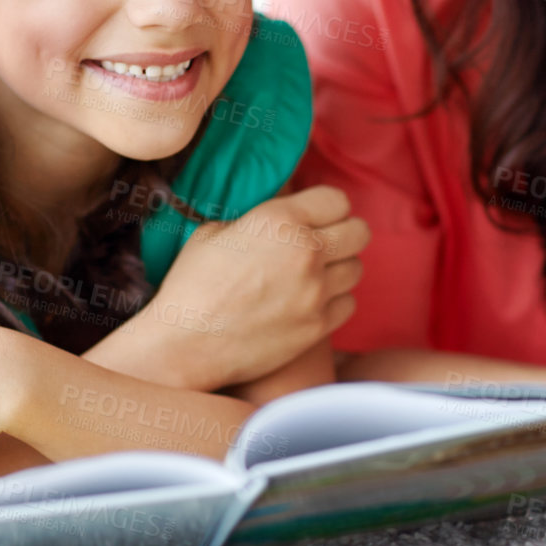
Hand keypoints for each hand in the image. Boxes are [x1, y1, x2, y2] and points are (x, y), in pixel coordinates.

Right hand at [142, 185, 368, 389]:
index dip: (328, 206)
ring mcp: (316, 292)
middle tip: (327, 242)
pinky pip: (348, 304)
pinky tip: (311, 302)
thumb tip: (277, 218)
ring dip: (340, 268)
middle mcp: (305, 253)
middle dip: (345, 233)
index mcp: (279, 221)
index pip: (336, 200)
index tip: (319, 215)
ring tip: (316, 274)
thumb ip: (255, 219)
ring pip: (357, 269)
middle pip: (359, 232)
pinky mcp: (318, 326)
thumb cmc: (191, 285)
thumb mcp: (214, 232)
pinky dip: (335, 301)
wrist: (186, 345)